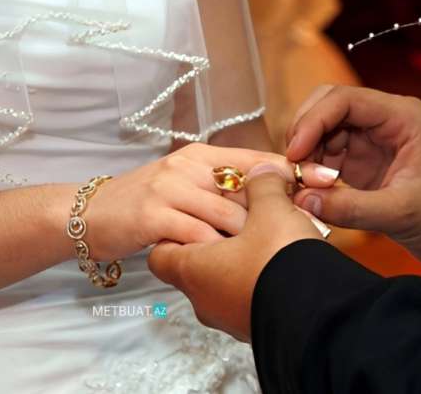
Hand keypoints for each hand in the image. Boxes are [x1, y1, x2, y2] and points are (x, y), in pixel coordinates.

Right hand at [82, 144, 337, 260]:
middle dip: (284, 209)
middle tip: (315, 227)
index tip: (332, 179)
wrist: (88, 214)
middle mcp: (190, 165)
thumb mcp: (190, 186)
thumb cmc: (149, 203)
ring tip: (279, 253)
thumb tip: (280, 198)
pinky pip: (199, 237)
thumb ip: (227, 190)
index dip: (298, 171)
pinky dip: (218, 252)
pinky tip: (231, 264)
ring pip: (229, 215)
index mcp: (204, 156)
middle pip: (251, 187)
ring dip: (255, 238)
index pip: (260, 160)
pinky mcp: (153, 215)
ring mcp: (171, 188)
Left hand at [148, 164, 320, 341]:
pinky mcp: (255, 328)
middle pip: (194, 266)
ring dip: (241, 261)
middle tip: (241, 221)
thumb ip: (262, 184)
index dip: (178, 230)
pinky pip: (247, 298)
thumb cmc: (282, 261)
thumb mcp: (272, 209)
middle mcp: (204, 300)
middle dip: (216, 241)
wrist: (322, 315)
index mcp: (193, 270)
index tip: (201, 215)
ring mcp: (229, 319)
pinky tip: (283, 263)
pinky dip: (259, 279)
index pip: (160, 252)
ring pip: (223, 283)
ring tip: (270, 240)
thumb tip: (262, 171)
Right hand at [286, 85, 420, 265]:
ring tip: (305, 186)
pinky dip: (313, 170)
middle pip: (327, 107)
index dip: (313, 120)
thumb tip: (302, 201)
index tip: (294, 152)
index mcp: (401, 116)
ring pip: (322, 131)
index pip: (345, 99)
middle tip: (292, 166)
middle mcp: (383, 120)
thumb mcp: (401, 212)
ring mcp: (370, 139)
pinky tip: (312, 191)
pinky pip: (325, 155)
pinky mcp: (361, 161)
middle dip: (304, 132)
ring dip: (306, 154)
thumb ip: (352, 208)